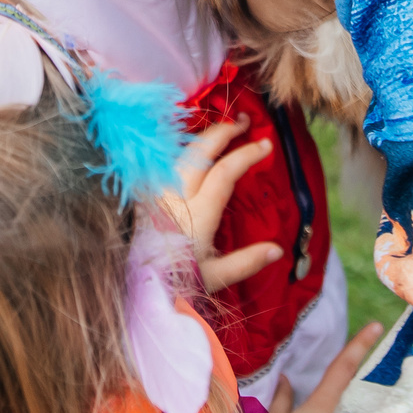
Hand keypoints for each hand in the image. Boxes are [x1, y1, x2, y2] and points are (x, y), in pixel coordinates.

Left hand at [156, 119, 281, 292]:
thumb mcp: (213, 278)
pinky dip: (179, 152)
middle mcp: (173, 199)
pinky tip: (189, 150)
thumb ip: (245, 262)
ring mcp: (155, 195)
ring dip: (201, 139)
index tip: (265, 144)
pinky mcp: (142, 199)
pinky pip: (160, 165)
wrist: (135, 289)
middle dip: (222, 132)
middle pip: (198, 153)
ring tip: (220, 131)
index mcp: (196, 216)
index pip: (223, 173)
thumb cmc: (175, 284)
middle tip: (243, 123)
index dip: (245, 154)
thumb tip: (277, 250)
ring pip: (177, 155)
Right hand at [267, 320, 386, 412]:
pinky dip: (340, 405)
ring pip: (347, 399)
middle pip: (349, 383)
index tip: (376, 326)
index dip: (359, 345)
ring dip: (346, 387)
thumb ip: (280, 399)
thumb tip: (285, 380)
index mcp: (321, 407)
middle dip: (355, 364)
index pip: (343, 368)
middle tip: (362, 341)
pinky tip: (336, 409)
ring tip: (345, 377)